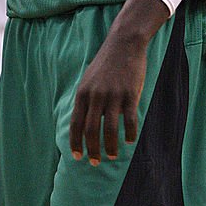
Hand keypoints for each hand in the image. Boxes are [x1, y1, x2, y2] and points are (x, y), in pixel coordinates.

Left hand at [69, 0, 167, 165]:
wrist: (124, 43)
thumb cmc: (106, 63)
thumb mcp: (89, 79)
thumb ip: (86, 100)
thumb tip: (82, 123)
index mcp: (83, 93)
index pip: (75, 123)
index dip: (76, 142)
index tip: (77, 156)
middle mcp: (96, 95)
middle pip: (91, 130)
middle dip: (92, 150)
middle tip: (96, 162)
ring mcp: (113, 95)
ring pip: (109, 130)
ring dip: (110, 147)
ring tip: (112, 156)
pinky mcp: (130, 94)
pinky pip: (129, 120)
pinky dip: (129, 134)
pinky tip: (130, 140)